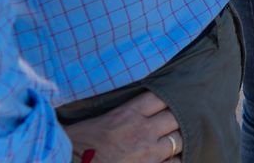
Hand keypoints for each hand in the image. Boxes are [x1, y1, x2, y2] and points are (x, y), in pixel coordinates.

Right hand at [65, 91, 182, 162]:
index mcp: (129, 113)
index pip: (161, 96)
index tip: (170, 99)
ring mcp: (149, 152)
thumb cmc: (75, 146)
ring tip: (176, 140)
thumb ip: (118, 113)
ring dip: (178, 139)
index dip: (168, 97)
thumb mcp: (96, 121)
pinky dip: (175, 160)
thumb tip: (127, 109)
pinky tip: (172, 159)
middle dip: (175, 118)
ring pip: (179, 139)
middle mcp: (144, 130)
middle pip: (175, 116)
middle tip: (173, 121)